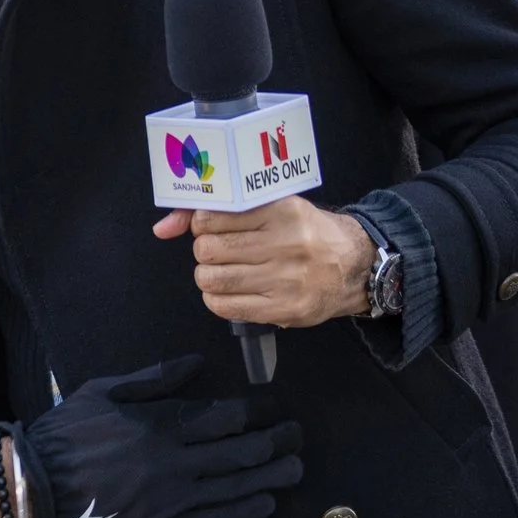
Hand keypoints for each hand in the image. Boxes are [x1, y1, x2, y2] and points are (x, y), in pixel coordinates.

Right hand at [10, 358, 302, 517]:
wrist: (40, 486)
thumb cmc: (68, 432)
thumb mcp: (105, 391)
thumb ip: (154, 379)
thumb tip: (196, 363)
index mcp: (159, 425)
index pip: (226, 417)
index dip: (259, 411)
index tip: (276, 406)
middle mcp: (174, 463)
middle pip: (242, 453)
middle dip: (277, 443)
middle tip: (296, 435)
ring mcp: (173, 499)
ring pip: (238, 488)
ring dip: (273, 477)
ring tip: (296, 469)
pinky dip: (247, 511)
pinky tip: (267, 503)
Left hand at [153, 196, 372, 328]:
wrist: (355, 266)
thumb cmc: (306, 233)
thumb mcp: (273, 208)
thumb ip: (217, 211)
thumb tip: (162, 227)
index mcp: (281, 212)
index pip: (211, 218)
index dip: (202, 225)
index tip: (213, 228)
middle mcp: (286, 244)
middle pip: (208, 250)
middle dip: (205, 251)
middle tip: (219, 251)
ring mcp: (286, 280)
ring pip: (213, 279)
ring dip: (209, 276)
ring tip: (225, 271)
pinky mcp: (285, 309)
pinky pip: (226, 307)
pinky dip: (217, 299)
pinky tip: (230, 291)